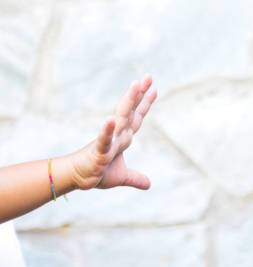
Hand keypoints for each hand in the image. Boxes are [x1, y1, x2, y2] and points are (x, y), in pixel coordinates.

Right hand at [70, 74, 157, 189]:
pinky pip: (103, 140)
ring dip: (128, 102)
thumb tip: (148, 184)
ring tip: (135, 85)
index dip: (145, 104)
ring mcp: (108, 141)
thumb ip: (135, 178)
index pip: (137, 117)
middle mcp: (117, 134)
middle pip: (130, 112)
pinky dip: (107, 131)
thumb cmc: (96, 173)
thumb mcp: (122, 176)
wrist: (77, 179)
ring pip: (120, 119)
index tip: (155, 88)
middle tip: (148, 77)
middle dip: (139, 95)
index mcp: (123, 137)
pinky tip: (110, 119)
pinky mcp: (98, 152)